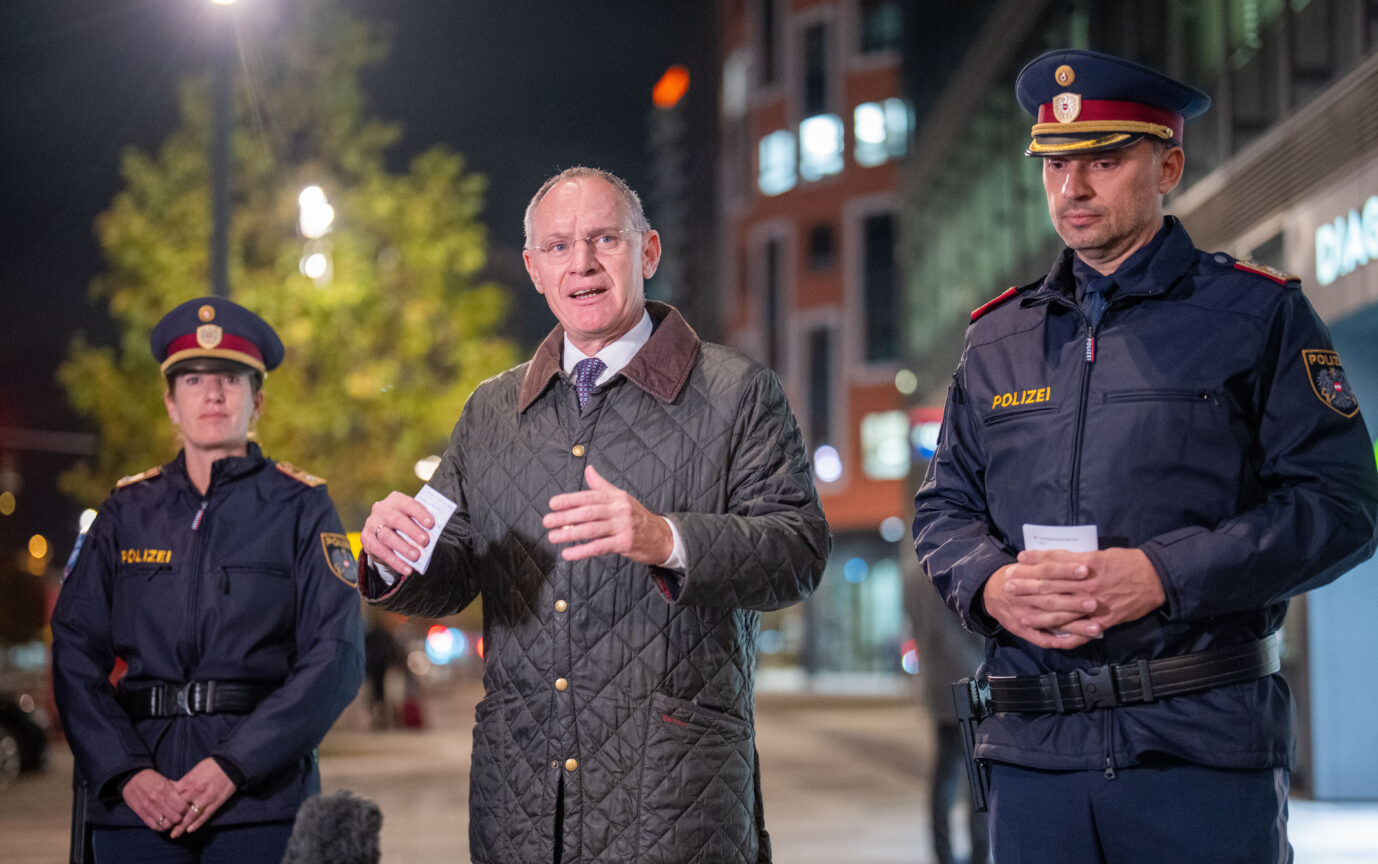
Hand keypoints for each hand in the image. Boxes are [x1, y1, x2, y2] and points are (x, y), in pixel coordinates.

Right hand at [120, 768, 187, 832]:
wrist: (131, 778)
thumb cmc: (151, 778)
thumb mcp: (165, 780)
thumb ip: (176, 789)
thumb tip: (188, 797)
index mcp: (165, 790)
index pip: (181, 806)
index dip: (187, 809)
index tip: (187, 808)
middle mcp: (157, 800)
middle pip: (175, 818)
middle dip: (181, 818)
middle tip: (182, 815)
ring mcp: (148, 808)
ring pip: (165, 824)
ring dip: (171, 824)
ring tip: (173, 820)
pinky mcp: (141, 814)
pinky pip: (154, 826)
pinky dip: (161, 827)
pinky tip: (164, 822)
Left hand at [169, 758, 235, 836]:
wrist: (230, 765)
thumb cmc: (211, 765)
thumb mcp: (194, 770)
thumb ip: (184, 781)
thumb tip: (172, 788)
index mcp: (188, 782)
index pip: (171, 797)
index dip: (164, 806)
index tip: (159, 812)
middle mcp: (194, 792)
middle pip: (178, 810)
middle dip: (170, 819)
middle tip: (163, 827)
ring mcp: (205, 799)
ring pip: (190, 817)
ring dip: (181, 827)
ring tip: (174, 834)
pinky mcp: (215, 803)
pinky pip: (204, 816)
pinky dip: (197, 824)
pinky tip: (190, 830)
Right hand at [362, 491, 434, 576]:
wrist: (384, 529)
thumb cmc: (406, 522)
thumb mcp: (413, 518)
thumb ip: (421, 523)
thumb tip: (433, 534)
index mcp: (396, 500)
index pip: (408, 504)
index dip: (420, 513)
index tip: (431, 524)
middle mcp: (381, 509)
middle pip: (396, 520)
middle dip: (412, 531)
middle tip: (425, 542)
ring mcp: (372, 524)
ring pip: (387, 537)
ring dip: (403, 548)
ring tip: (416, 557)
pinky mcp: (366, 539)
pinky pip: (380, 552)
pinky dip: (395, 562)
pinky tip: (407, 569)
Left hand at [544, 465, 672, 564]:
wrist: (661, 536)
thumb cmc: (636, 516)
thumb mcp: (621, 498)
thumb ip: (602, 486)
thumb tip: (588, 469)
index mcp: (616, 497)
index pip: (589, 496)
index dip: (570, 500)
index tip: (552, 504)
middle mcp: (620, 510)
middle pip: (588, 512)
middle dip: (565, 517)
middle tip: (547, 521)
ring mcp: (622, 527)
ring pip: (592, 530)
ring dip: (570, 534)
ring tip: (553, 537)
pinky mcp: (624, 544)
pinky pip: (599, 547)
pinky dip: (581, 551)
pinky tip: (568, 554)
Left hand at [981, 548, 1163, 649]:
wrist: (1154, 578)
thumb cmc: (1124, 562)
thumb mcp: (1096, 553)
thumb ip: (1068, 557)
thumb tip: (1041, 555)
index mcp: (1084, 568)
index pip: (1051, 569)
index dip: (1031, 570)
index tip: (1013, 569)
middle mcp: (1086, 588)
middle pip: (1051, 591)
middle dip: (1028, 591)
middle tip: (1008, 591)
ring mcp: (1094, 607)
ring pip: (1062, 614)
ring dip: (1040, 618)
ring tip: (1022, 618)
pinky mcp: (1103, 622)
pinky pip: (1081, 633)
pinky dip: (1067, 638)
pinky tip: (1052, 641)